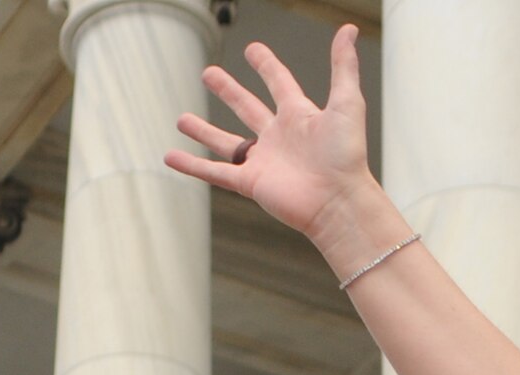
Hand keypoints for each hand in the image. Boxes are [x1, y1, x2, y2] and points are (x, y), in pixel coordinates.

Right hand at [166, 27, 376, 246]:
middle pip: (246, 107)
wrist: (336, 200)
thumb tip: (347, 30)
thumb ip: (343, 66)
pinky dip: (192, 165)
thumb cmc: (347, 155)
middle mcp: (277, 137)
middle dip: (227, 90)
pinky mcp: (249, 183)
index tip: (251, 49)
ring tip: (181, 119)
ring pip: (225, 142)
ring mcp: (261, 160)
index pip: (278, 82)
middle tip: (208, 73)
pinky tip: (171, 157)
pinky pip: (214, 172)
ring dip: (203, 130)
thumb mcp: (347, 102)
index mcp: (298, 115)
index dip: (266, 65)